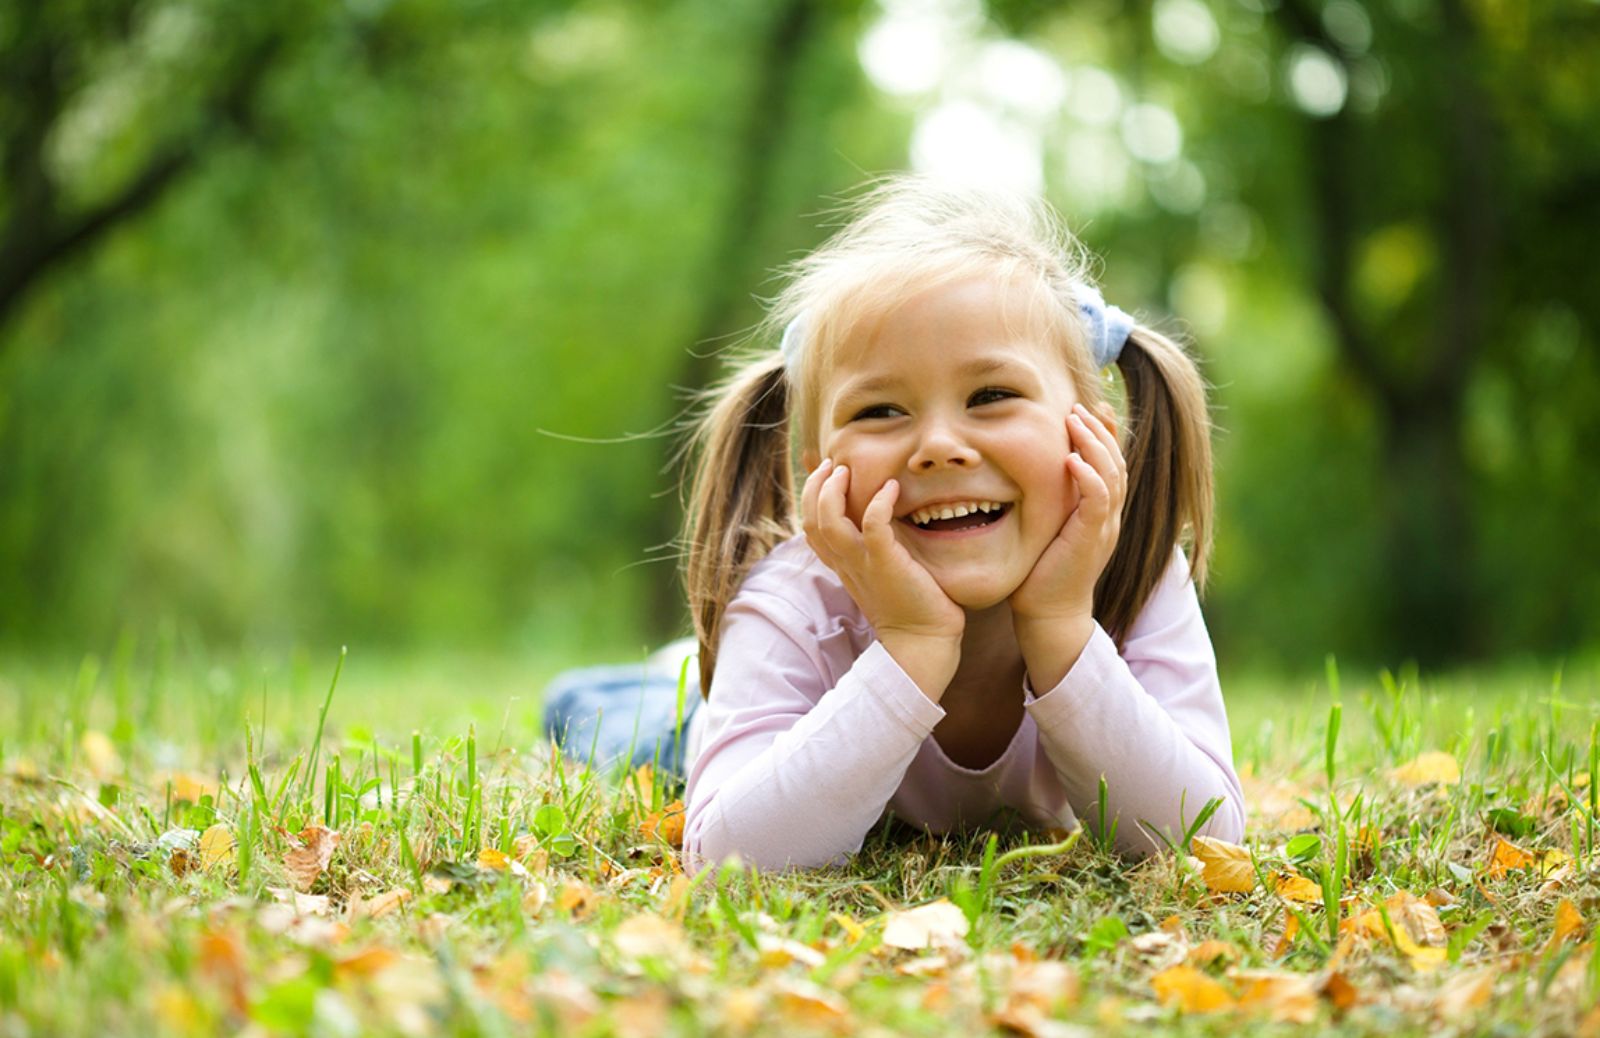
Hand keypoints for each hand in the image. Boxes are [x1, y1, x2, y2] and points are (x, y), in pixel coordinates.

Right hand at [801, 459, 963, 696]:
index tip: (828, 475)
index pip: (811, 529)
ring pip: (828, 522)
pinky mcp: (886, 564)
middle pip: (810, 521)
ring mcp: (863, 564)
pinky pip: (873, 526)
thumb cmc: (912, 606)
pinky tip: (890, 488)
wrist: (923, 641)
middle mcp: (846, 563)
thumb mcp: (885, 573)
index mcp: (843, 565)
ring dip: (832, 491)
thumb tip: (882, 522)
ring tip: (846, 470)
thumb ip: (877, 549)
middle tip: (832, 464)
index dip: (811, 498)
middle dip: (814, 487)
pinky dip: (878, 503)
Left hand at [1009, 403, 1126, 684]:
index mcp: (1099, 512)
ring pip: (1111, 475)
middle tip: (1080, 407)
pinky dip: (1089, 478)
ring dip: (1094, 444)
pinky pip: (1098, 502)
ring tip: (1076, 420)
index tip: (1090, 408)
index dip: (1105, 434)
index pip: (1110, 464)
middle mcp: (1108, 516)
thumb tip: (1025, 471)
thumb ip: (1048, 500)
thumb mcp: (1045, 526)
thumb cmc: (1039, 572)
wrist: (1047, 613)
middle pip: (1116, 462)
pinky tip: (1073, 459)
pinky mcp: (1091, 540)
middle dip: (1100, 431)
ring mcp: (1103, 528)